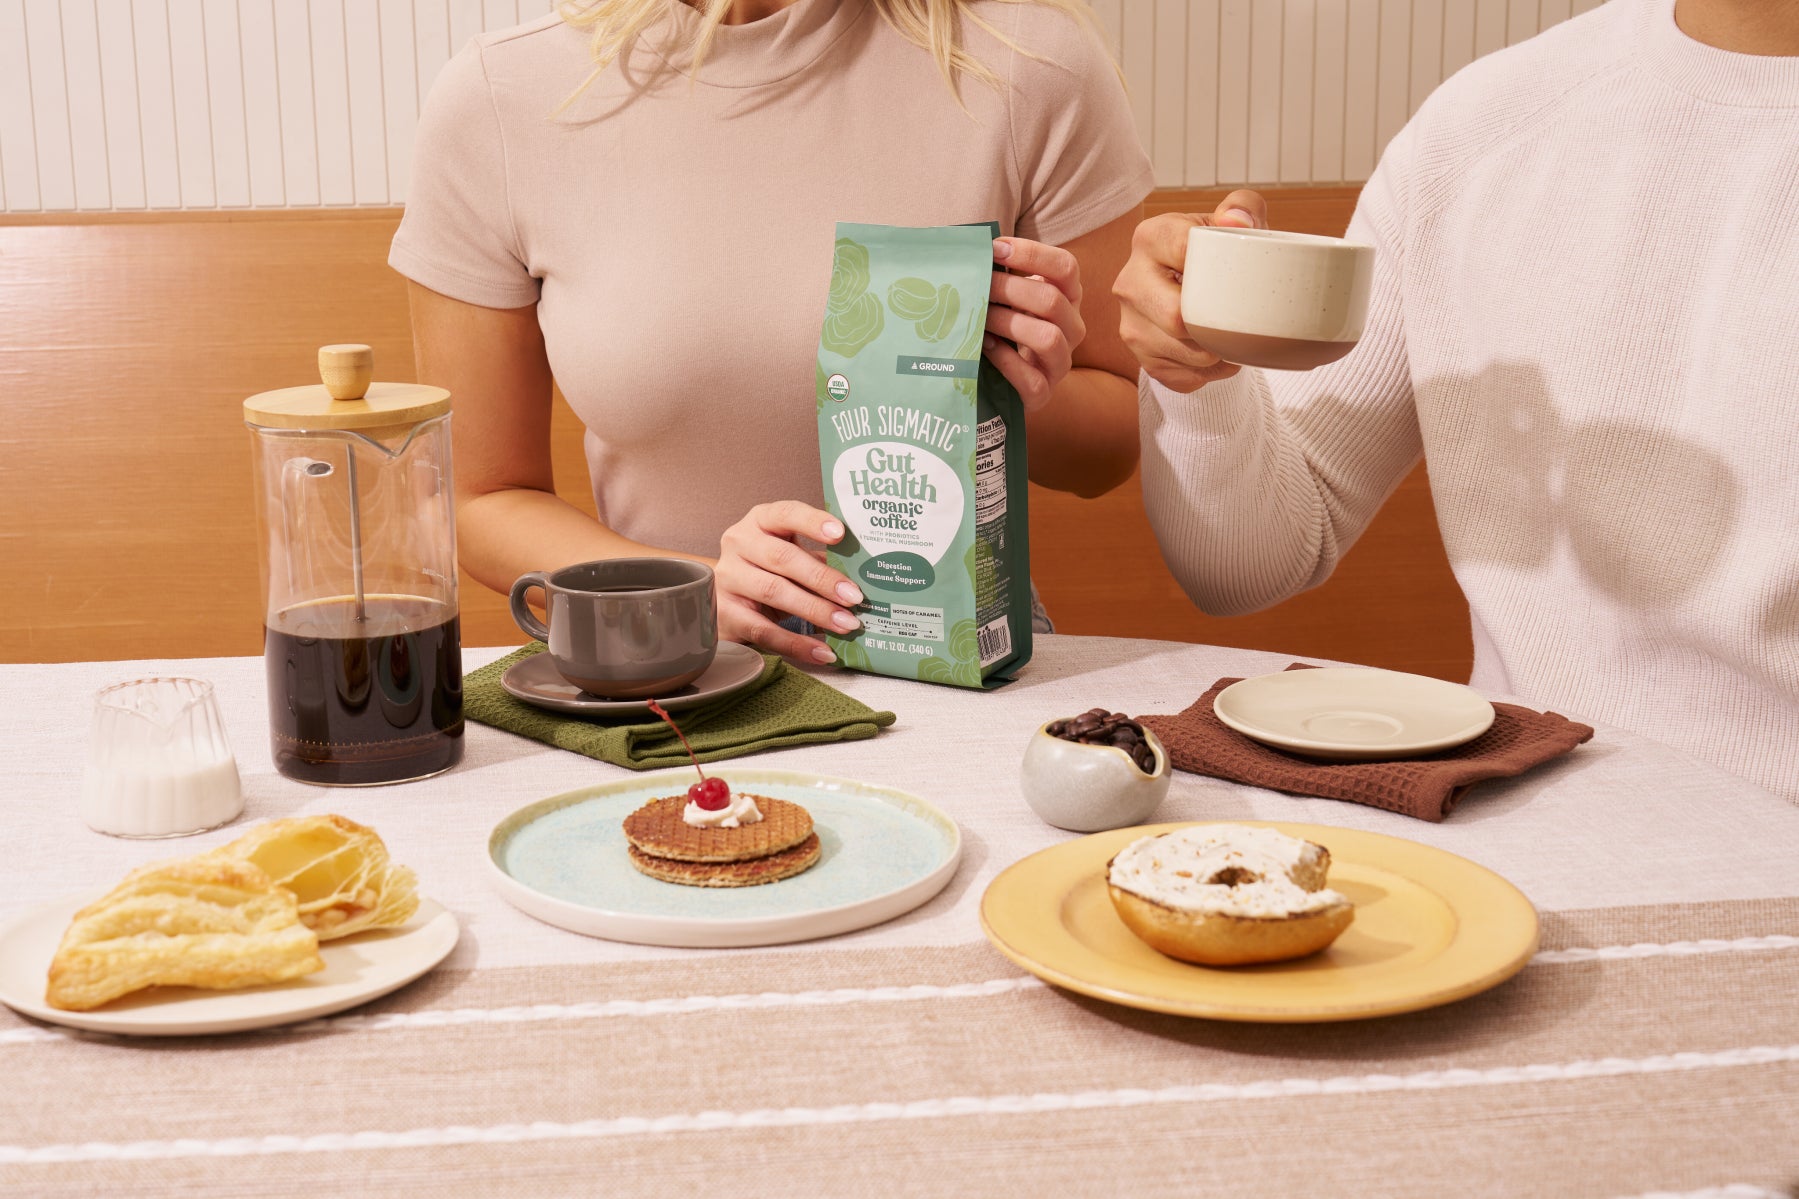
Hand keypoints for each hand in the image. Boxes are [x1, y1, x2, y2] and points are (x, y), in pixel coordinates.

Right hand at [715, 501, 864, 663]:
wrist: (724, 599)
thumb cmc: (768, 572)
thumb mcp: (792, 558)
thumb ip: (820, 560)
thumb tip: (864, 576)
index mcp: (760, 521)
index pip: (786, 514)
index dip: (812, 522)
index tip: (840, 534)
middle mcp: (739, 543)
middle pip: (782, 558)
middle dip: (822, 578)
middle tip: (854, 597)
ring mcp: (729, 578)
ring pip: (774, 592)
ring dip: (815, 610)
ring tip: (846, 624)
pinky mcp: (725, 613)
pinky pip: (763, 630)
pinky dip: (796, 644)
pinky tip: (822, 651)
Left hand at [986, 237, 1085, 409]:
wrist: (1007, 384)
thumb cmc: (1004, 331)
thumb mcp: (1010, 299)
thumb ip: (1001, 276)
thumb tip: (970, 251)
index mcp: (1068, 298)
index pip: (1066, 267)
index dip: (1032, 254)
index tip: (994, 249)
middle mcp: (1072, 328)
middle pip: (1052, 300)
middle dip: (1010, 288)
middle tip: (978, 285)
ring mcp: (1060, 362)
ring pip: (1048, 337)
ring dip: (1008, 323)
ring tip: (981, 318)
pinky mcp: (1044, 392)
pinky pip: (1032, 378)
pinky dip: (1006, 361)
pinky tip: (985, 348)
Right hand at [1113, 189, 1268, 393]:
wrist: (1196, 290)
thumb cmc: (1219, 252)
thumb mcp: (1235, 221)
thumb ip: (1244, 206)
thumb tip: (1236, 222)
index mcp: (1150, 237)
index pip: (1182, 250)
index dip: (1215, 266)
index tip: (1236, 273)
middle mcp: (1129, 281)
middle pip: (1175, 317)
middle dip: (1215, 323)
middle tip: (1240, 318)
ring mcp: (1130, 324)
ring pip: (1184, 353)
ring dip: (1219, 353)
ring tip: (1235, 338)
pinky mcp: (1140, 359)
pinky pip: (1182, 377)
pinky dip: (1210, 373)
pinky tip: (1219, 355)